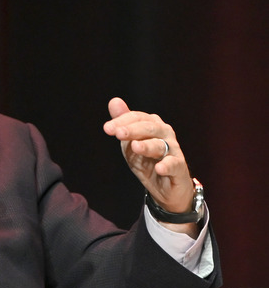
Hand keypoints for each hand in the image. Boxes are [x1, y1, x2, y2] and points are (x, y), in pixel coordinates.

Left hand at [103, 97, 195, 216]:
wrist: (165, 186)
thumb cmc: (147, 159)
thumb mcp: (130, 141)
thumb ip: (123, 122)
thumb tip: (114, 101)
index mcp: (153, 125)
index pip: (137, 118)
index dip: (122, 121)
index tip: (107, 129)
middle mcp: (165, 134)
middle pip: (149, 128)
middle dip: (133, 130)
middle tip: (118, 133)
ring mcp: (173, 150)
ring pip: (161, 145)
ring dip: (148, 145)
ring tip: (136, 147)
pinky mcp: (179, 167)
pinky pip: (174, 164)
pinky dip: (167, 165)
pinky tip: (159, 168)